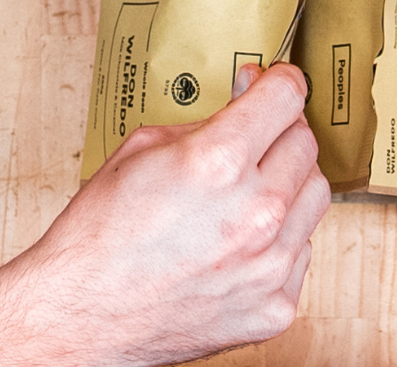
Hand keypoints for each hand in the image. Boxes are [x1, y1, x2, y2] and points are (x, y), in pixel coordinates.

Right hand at [0, 63, 330, 365]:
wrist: (81, 313)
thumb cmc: (99, 237)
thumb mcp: (141, 150)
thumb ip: (204, 124)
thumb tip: (245, 103)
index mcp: (218, 162)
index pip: (287, 97)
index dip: (281, 81)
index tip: (276, 84)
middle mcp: (255, 213)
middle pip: (305, 144)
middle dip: (280, 131)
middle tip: (254, 138)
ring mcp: (270, 265)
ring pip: (315, 197)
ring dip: (287, 184)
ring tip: (247, 193)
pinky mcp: (274, 306)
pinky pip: (301, 253)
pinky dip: (278, 241)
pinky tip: (240, 242)